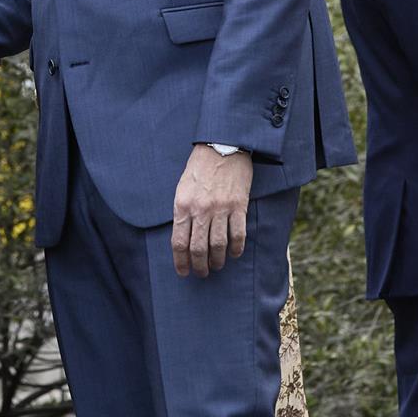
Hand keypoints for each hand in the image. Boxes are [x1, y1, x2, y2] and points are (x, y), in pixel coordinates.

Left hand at [172, 145, 253, 277]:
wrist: (222, 145)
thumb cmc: (200, 166)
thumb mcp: (182, 187)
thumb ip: (182, 211)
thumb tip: (184, 237)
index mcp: (182, 205)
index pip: (179, 242)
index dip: (181, 262)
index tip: (183, 271)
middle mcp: (200, 210)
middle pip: (198, 249)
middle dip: (199, 266)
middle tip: (202, 273)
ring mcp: (220, 209)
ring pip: (218, 246)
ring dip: (217, 261)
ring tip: (217, 266)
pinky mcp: (238, 206)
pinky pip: (238, 235)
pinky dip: (236, 248)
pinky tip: (234, 253)